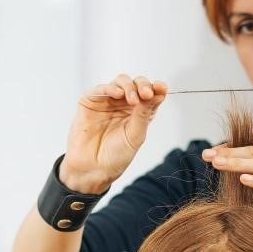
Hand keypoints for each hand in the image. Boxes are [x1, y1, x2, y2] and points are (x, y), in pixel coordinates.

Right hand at [60, 74, 167, 192]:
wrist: (92, 169)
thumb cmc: (115, 156)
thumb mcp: (135, 136)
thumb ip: (144, 114)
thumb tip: (156, 93)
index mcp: (138, 113)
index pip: (150, 95)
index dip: (157, 88)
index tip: (162, 88)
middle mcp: (123, 105)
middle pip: (136, 84)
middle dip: (143, 85)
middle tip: (147, 94)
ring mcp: (107, 102)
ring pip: (120, 82)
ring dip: (129, 86)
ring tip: (133, 99)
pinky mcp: (90, 102)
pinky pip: (101, 89)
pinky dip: (110, 88)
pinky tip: (118, 93)